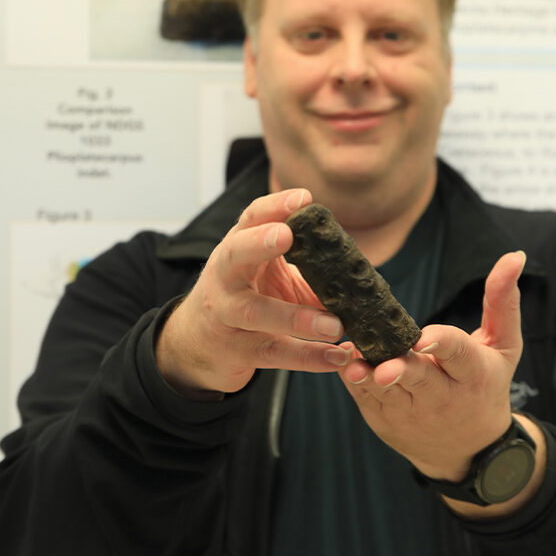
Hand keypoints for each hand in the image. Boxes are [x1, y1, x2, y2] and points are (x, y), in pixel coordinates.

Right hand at [156, 189, 348, 398]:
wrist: (197, 343)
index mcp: (237, 249)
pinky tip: (337, 357)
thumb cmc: (246, 296)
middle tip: (287, 235)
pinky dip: (309, 357)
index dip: (274, 207)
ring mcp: (227, 315)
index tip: (302, 198)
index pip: (250, 219)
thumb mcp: (265, 271)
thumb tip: (358, 264)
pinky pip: (275, 354)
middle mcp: (226, 277)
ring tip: (335, 325)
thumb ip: (304, 262)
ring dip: (297, 318)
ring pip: (256, 313)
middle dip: (259, 242)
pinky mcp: (238, 351)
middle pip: (235, 254)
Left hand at [339, 251, 527, 480]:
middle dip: (402, 371)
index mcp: (474, 374)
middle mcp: (445, 397)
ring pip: (387, 393)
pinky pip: (365, 398)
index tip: (424, 337)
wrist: (471, 448)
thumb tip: (515, 255)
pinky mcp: (386, 421)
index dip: (441, 344)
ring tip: (355, 362)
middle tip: (387, 366)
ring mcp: (413, 413)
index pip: (458, 354)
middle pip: (419, 379)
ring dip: (369, 376)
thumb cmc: (486, 384)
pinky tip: (348, 362)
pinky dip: (355, 380)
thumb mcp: (504, 346)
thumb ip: (503, 301)